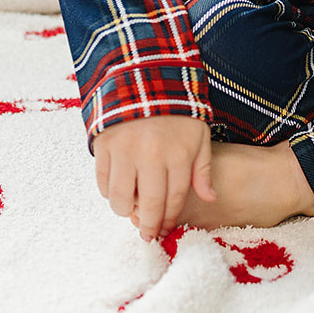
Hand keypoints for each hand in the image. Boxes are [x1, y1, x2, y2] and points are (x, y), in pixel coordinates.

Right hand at [92, 115, 216, 241]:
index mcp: (178, 153)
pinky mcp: (104, 145)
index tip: (165, 230)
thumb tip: (210, 199)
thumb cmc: (176, 110)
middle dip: (149, 226)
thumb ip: (202, 169)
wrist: (143, 77)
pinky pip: (103, 182)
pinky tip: (119, 190)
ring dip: (126, 211)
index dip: (169, 219)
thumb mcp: (199, 135)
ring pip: (121, 199)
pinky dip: (109, 192)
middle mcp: (151, 154)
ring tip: (132, 210)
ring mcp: (124, 150)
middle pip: (148, 205)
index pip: (174, 199)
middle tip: (148, 235)